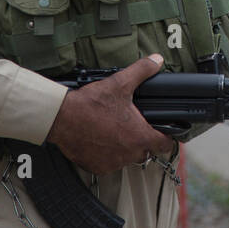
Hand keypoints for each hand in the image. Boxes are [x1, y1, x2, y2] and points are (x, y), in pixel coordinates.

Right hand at [46, 54, 174, 174]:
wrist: (62, 117)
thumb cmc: (91, 104)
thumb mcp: (120, 83)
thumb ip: (142, 71)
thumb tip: (156, 60)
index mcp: (140, 137)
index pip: (165, 144)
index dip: (166, 136)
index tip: (163, 132)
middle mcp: (129, 154)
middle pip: (145, 151)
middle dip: (142, 140)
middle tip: (132, 126)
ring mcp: (113, 163)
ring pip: (126, 158)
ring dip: (124, 148)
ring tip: (114, 131)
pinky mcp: (97, 167)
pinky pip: (108, 163)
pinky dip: (106, 155)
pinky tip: (100, 140)